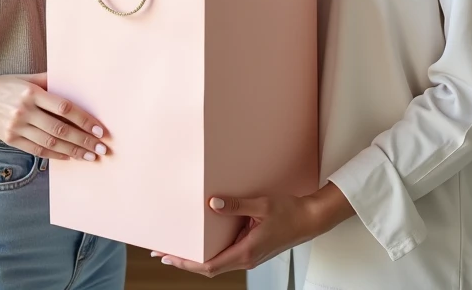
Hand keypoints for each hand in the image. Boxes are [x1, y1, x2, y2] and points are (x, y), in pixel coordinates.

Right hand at [0, 73, 108, 161]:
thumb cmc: (5, 85)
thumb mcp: (26, 78)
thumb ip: (50, 81)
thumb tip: (76, 83)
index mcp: (31, 92)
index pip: (64, 108)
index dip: (84, 120)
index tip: (99, 130)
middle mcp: (24, 110)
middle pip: (60, 128)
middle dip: (84, 141)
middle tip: (102, 149)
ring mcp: (16, 126)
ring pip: (50, 142)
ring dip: (73, 151)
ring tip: (91, 157)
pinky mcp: (10, 139)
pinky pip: (37, 150)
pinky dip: (55, 155)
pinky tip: (69, 157)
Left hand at [151, 183, 354, 277]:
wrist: (310, 220)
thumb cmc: (290, 213)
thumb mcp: (261, 205)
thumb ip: (236, 205)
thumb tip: (212, 203)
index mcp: (246, 252)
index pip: (209, 266)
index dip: (186, 263)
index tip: (168, 256)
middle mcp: (246, 258)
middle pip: (208, 268)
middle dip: (184, 261)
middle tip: (161, 251)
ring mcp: (248, 256)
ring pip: (216, 263)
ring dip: (195, 258)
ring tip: (176, 246)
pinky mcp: (251, 250)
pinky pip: (225, 255)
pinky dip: (209, 252)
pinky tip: (201, 241)